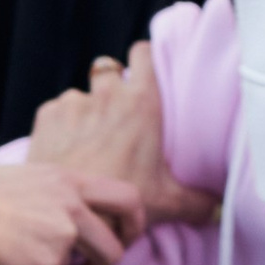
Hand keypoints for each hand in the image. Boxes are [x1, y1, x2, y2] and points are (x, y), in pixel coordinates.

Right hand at [0, 160, 147, 264]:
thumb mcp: (3, 175)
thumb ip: (26, 188)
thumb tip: (7, 195)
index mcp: (63, 178)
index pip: (123, 193)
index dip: (130, 217)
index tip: (121, 233)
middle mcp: (72, 202)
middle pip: (126, 229)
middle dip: (122, 251)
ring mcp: (65, 232)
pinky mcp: (49, 262)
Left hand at [28, 45, 220, 228]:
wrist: (67, 212)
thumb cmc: (121, 202)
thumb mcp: (167, 201)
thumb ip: (197, 201)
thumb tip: (217, 208)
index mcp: (141, 103)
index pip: (143, 53)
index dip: (144, 58)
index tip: (146, 71)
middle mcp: (107, 94)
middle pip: (109, 68)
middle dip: (111, 85)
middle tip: (115, 114)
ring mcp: (74, 103)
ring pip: (82, 94)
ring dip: (85, 109)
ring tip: (88, 139)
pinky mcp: (47, 116)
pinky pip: (57, 109)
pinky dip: (61, 124)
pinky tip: (66, 147)